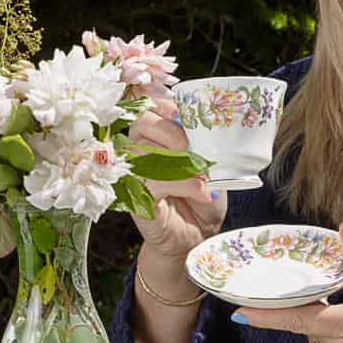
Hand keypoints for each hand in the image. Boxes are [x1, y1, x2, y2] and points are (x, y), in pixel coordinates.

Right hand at [127, 96, 223, 272]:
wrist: (197, 236)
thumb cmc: (200, 197)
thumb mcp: (207, 164)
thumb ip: (201, 143)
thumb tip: (206, 127)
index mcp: (153, 136)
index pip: (149, 107)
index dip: (167, 106)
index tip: (189, 117)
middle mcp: (138, 151)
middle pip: (143, 122)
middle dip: (175, 132)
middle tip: (198, 150)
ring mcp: (134, 174)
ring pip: (147, 151)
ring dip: (183, 160)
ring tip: (205, 175)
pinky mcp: (137, 197)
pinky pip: (155, 181)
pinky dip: (184, 184)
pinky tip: (202, 192)